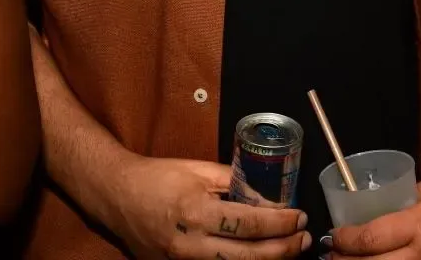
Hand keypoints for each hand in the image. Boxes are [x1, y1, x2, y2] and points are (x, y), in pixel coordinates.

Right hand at [102, 155, 310, 259]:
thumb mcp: (197, 170)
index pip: (251, 225)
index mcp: (197, 213)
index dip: (282, 223)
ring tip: (288, 251)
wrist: (116, 196)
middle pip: (249, 257)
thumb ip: (232, 180)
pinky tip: (257, 257)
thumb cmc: (157, 177)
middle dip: (284, 250)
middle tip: (304, 239)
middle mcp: (191, 245)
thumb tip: (265, 191)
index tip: (300, 216)